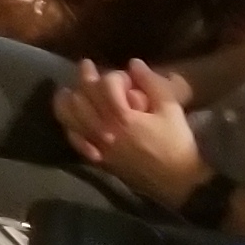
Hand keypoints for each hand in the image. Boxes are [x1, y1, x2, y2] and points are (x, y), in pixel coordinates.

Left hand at [57, 59, 206, 206]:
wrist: (178, 181)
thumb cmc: (177, 144)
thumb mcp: (171, 110)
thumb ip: (152, 83)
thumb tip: (134, 63)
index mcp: (122, 117)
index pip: (105, 85)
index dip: (115, 76)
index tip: (126, 77)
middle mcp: (104, 130)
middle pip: (83, 98)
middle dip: (84, 78)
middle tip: (86, 66)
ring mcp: (98, 147)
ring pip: (70, 118)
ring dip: (67, 101)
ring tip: (67, 90)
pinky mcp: (98, 160)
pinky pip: (75, 140)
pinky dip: (69, 125)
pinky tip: (70, 118)